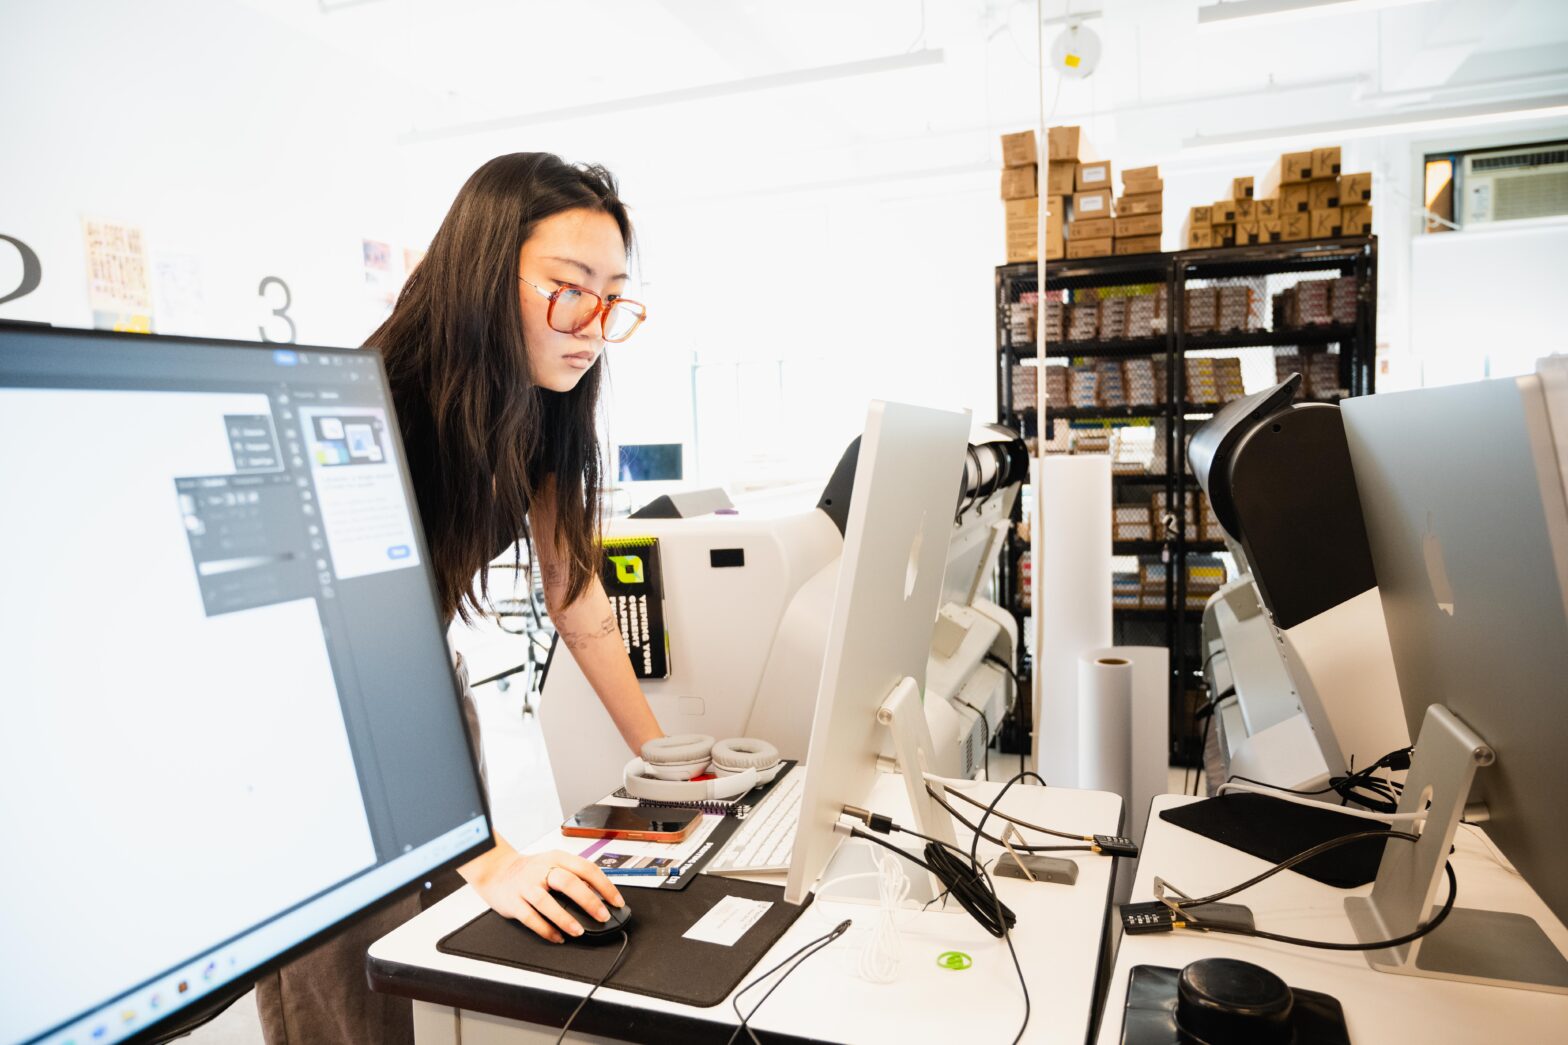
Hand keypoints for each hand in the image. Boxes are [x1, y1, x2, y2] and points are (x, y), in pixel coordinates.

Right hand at [467, 848, 625, 942]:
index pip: (586, 868)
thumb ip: (574, 875)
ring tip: (579, 931)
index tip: (616, 901)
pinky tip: (557, 937)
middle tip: (602, 916)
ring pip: (547, 902)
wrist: (496, 870)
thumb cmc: (530, 870)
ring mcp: (526, 885)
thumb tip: (601, 894)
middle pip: (568, 882)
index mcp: (557, 858)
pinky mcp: (513, 902)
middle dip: (588, 901)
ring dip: (565, 918)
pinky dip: (545, 930)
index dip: (604, 885)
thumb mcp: (554, 863)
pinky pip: (530, 918)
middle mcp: (541, 869)